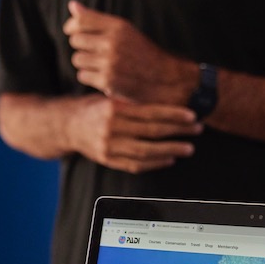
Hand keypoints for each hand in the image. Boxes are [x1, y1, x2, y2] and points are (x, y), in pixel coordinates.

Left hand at [63, 1, 196, 105]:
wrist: (164, 79)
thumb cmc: (142, 53)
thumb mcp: (124, 31)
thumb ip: (97, 19)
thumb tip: (72, 5)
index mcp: (119, 26)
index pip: (81, 20)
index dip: (71, 26)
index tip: (72, 31)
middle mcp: (113, 43)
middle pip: (75, 40)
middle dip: (81, 46)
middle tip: (95, 52)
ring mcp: (110, 63)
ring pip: (77, 59)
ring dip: (85, 63)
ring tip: (101, 65)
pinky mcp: (108, 81)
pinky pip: (82, 75)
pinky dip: (90, 77)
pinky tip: (104, 76)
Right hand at [69, 94, 200, 173]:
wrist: (67, 126)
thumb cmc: (93, 108)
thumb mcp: (110, 98)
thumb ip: (133, 102)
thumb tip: (165, 102)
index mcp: (114, 109)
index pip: (150, 112)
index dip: (173, 114)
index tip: (191, 116)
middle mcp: (111, 128)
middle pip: (151, 132)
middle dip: (178, 132)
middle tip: (197, 130)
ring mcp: (109, 147)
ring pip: (146, 151)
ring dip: (171, 150)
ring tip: (188, 148)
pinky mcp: (107, 160)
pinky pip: (135, 165)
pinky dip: (154, 163)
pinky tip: (168, 159)